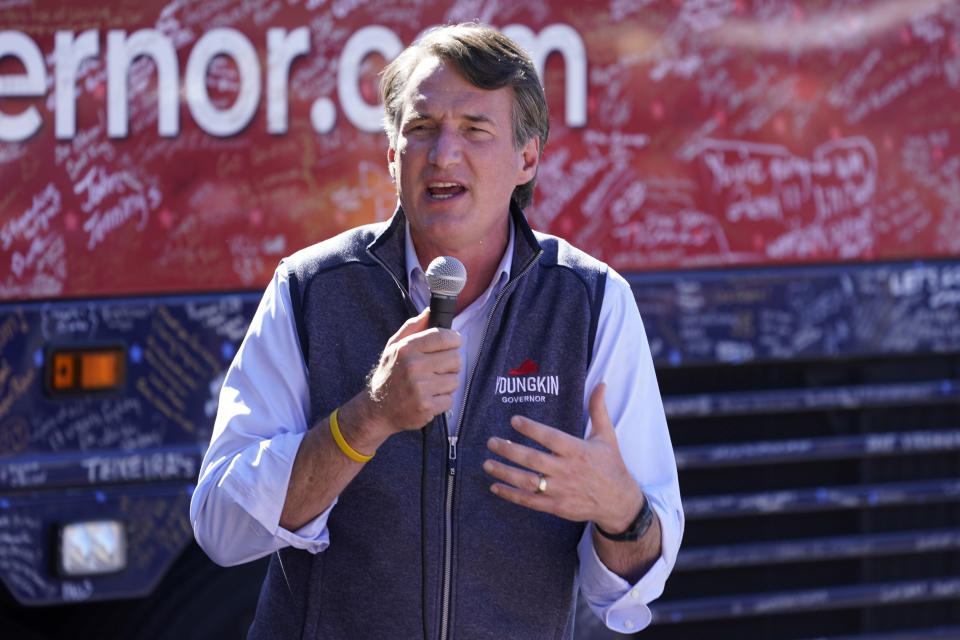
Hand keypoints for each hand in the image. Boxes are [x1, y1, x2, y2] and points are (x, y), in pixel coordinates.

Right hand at [363, 308, 461, 433]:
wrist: (377, 410)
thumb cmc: (389, 375)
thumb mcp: (394, 347)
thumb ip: (412, 327)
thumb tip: (430, 311)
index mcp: (407, 348)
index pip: (443, 336)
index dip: (454, 339)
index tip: (453, 342)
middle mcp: (414, 367)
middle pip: (455, 358)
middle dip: (451, 363)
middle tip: (439, 368)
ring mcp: (420, 388)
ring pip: (455, 380)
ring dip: (446, 383)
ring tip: (431, 384)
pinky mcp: (426, 407)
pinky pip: (450, 399)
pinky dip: (442, 400)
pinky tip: (428, 398)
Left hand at [483, 383, 643, 532]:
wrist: (619, 501)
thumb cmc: (610, 464)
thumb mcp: (606, 436)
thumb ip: (598, 410)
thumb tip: (601, 384)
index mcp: (578, 451)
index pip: (551, 438)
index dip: (532, 429)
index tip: (514, 420)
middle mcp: (568, 471)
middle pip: (534, 460)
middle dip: (510, 450)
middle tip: (491, 442)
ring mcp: (561, 490)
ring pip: (528, 482)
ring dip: (505, 473)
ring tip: (487, 463)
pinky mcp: (557, 506)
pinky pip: (530, 501)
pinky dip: (511, 495)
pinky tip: (495, 487)